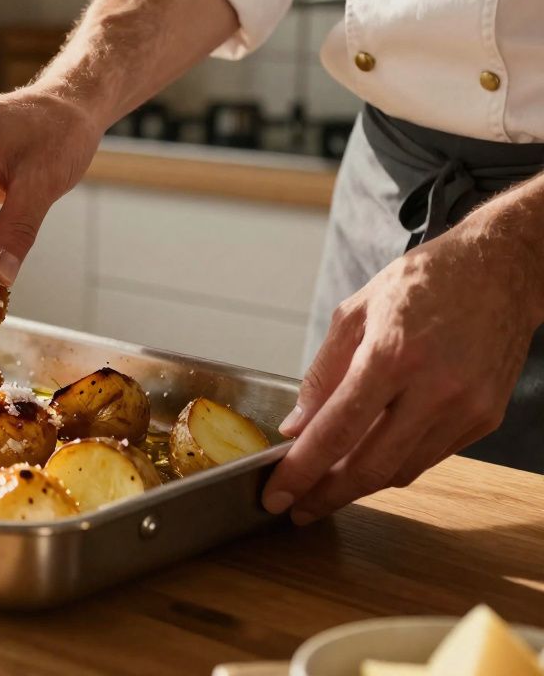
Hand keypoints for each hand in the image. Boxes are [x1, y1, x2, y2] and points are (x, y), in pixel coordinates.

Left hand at [262, 223, 542, 523]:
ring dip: (358, 485)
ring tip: (325, 485)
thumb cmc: (425, 282)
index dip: (302, 471)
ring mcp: (466, 408)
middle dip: (325, 495)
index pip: (336, 431)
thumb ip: (321, 374)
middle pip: (370, 466)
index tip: (277, 494)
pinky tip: (369, 458)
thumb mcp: (355, 313)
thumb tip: (296, 428)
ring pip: (400, 471)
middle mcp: (435, 388)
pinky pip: (428, 458)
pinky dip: (393, 464)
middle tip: (296, 508)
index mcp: (394, 355)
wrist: (501, 270)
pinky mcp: (485, 419)